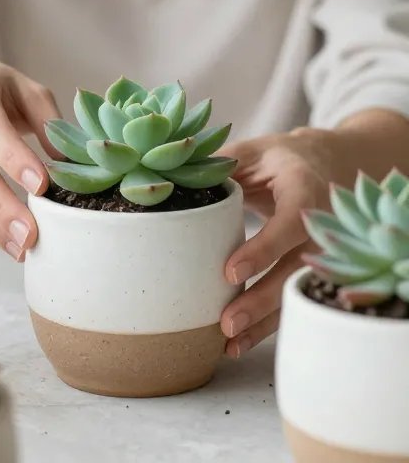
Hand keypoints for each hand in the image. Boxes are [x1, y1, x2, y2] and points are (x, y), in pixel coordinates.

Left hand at [219, 127, 333, 357]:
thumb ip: (220, 164)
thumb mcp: (252, 151)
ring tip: (229, 341)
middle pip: (295, 269)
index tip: (230, 271)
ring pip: (295, 292)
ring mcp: (321, 252)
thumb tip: (172, 175)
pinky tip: (241, 342)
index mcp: (304, 188)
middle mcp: (321, 225)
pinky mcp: (312, 271)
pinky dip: (267, 325)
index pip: (290, 222)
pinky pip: (291, 300)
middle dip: (262, 299)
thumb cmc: (277, 160)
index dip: (264, 249)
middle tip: (227, 322)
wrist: (322, 166)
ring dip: (264, 321)